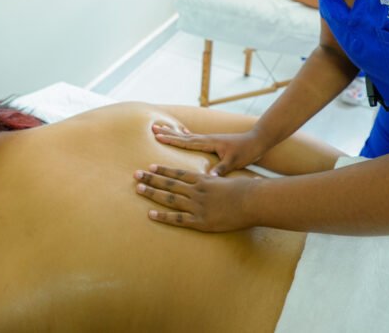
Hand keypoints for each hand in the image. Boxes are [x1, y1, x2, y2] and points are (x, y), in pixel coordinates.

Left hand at [134, 165, 256, 231]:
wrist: (252, 201)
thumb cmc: (248, 191)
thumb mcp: (233, 182)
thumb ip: (227, 181)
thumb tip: (236, 178)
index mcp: (204, 180)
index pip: (179, 174)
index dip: (164, 170)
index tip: (151, 166)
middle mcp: (197, 191)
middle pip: (169, 184)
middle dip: (152, 178)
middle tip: (136, 174)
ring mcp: (197, 205)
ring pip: (169, 198)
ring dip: (152, 193)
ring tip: (138, 189)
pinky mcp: (200, 221)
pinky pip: (177, 219)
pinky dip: (163, 216)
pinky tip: (150, 214)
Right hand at [151, 125, 268, 175]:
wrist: (258, 140)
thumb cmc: (247, 151)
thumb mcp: (234, 161)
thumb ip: (221, 169)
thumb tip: (208, 178)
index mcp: (210, 142)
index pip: (187, 142)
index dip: (172, 140)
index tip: (158, 137)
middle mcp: (207, 139)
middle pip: (183, 136)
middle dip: (168, 133)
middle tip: (153, 129)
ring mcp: (210, 139)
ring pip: (187, 136)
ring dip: (174, 133)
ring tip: (161, 128)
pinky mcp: (213, 141)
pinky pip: (195, 138)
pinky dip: (186, 135)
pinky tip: (182, 133)